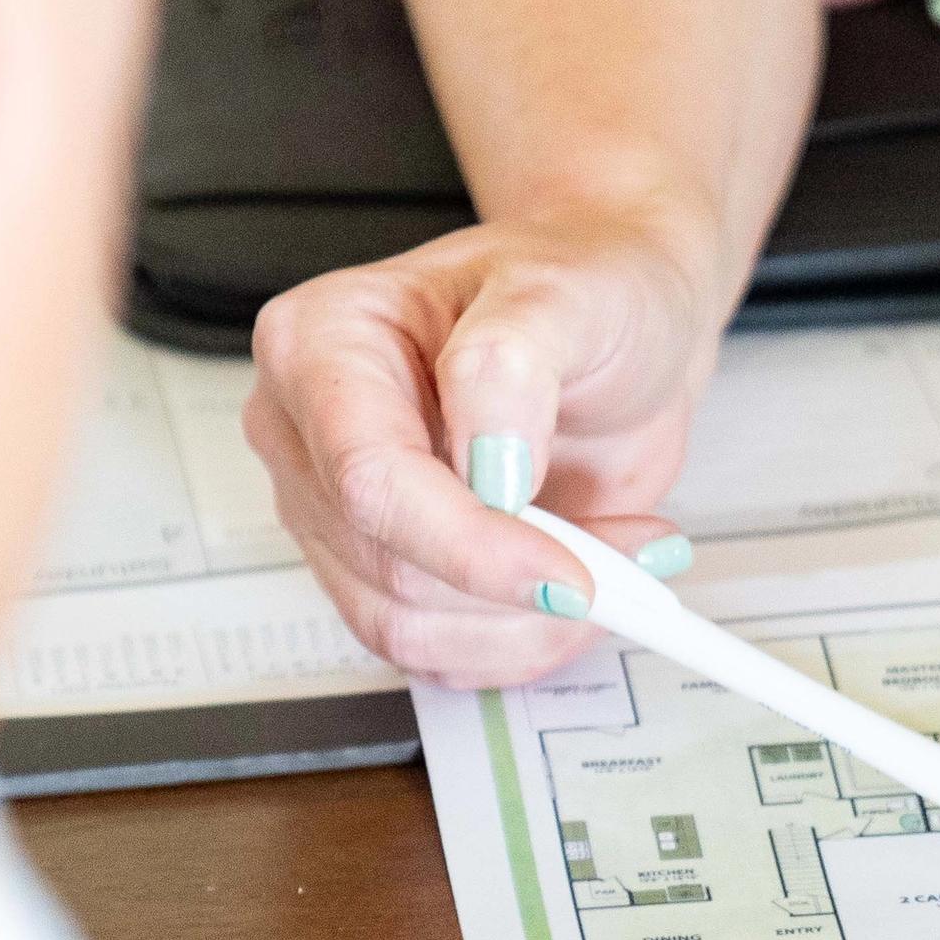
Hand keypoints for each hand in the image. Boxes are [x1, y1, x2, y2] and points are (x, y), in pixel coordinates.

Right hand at [243, 215, 723, 689]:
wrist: (624, 328)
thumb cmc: (584, 289)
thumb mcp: (566, 293)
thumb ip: (512, 365)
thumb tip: (489, 464)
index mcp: (323, 343)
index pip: (368, 478)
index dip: (468, 544)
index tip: (567, 574)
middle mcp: (312, 434)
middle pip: (387, 568)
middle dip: (518, 585)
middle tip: (627, 555)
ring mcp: (342, 513)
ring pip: (407, 628)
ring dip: (528, 623)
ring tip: (617, 560)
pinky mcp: (386, 571)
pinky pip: (437, 651)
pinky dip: (524, 640)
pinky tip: (584, 587)